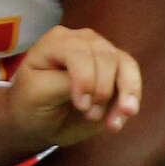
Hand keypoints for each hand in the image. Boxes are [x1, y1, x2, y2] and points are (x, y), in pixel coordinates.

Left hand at [0, 25, 141, 165]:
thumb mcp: (38, 94)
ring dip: (125, 96)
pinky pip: (133, 81)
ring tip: (113, 124)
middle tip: (90, 116)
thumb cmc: (32, 104)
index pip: (78, 53)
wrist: (40, 121)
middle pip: (106, 57)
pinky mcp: (117, 71)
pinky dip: (130, 102)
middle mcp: (82, 41)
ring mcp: (102, 54)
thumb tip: (95, 84)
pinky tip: (118, 122)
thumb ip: (65, 83)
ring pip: (126, 65)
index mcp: (56, 42)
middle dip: (102, 91)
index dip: (85, 79)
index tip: (81, 106)